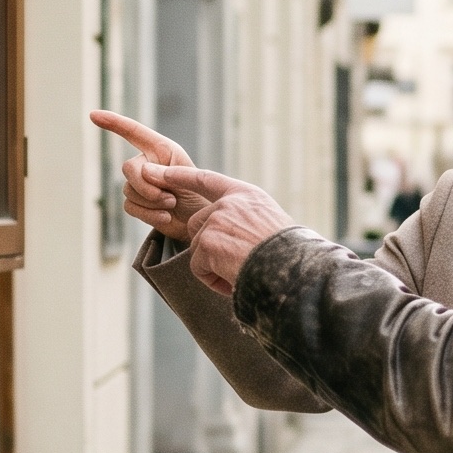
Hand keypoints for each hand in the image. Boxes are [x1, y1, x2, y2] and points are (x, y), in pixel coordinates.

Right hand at [91, 110, 200, 241]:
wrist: (201, 220)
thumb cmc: (200, 193)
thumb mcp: (190, 177)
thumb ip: (167, 171)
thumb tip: (142, 171)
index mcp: (160, 149)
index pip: (133, 132)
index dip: (113, 122)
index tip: (93, 115)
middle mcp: (146, 163)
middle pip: (128, 168)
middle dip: (146, 186)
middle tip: (170, 198)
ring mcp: (138, 184)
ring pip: (128, 191)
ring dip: (152, 202)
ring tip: (172, 204)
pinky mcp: (136, 204)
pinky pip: (130, 207)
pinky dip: (149, 214)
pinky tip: (166, 216)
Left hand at [149, 164, 297, 296]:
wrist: (292, 269)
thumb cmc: (291, 253)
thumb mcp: (271, 223)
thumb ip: (245, 219)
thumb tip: (227, 235)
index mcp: (247, 195)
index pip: (207, 180)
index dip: (182, 175)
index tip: (160, 171)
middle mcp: (229, 203)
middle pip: (197, 223)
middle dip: (207, 245)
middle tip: (232, 264)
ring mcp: (216, 222)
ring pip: (198, 248)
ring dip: (213, 266)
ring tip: (240, 274)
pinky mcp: (207, 243)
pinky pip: (198, 268)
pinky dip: (213, 281)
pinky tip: (233, 281)